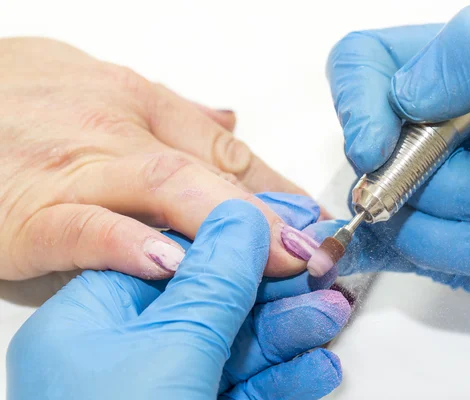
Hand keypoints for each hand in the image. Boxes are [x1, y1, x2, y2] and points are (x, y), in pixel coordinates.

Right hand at [0, 37, 317, 279]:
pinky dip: (131, 246)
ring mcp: (75, 172)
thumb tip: (230, 122)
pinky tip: (172, 267)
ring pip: (163, 189)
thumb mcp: (106, 88)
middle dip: (268, 216)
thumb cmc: (24, 94)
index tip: (317, 224)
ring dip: (225, 230)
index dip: (280, 191)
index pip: (228, 151)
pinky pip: (86, 228)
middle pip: (207, 172)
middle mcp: (118, 134)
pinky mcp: (27, 214)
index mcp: (141, 106)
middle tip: (315, 253)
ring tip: (274, 264)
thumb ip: (174, 113)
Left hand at [7, 198, 348, 399]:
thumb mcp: (175, 346)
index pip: (178, 253)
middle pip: (216, 301)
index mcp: (95, 319)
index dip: (237, 236)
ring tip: (333, 313)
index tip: (288, 222)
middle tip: (323, 271)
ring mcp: (163, 389)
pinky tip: (318, 369)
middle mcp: (125, 352)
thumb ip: (216, 277)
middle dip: (276, 290)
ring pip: (237, 348)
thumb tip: (243, 215)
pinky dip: (284, 381)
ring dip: (290, 332)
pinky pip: (245, 392)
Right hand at [316, 5, 469, 328]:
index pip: (366, 64)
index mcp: (462, 76)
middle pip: (370, 150)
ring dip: (454, 227)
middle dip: (435, 180)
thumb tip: (403, 93)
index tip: (376, 145)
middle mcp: (437, 129)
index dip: (357, 100)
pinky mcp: (436, 241)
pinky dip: (432, 255)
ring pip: (385, 208)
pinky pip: (392, 253)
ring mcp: (432, 189)